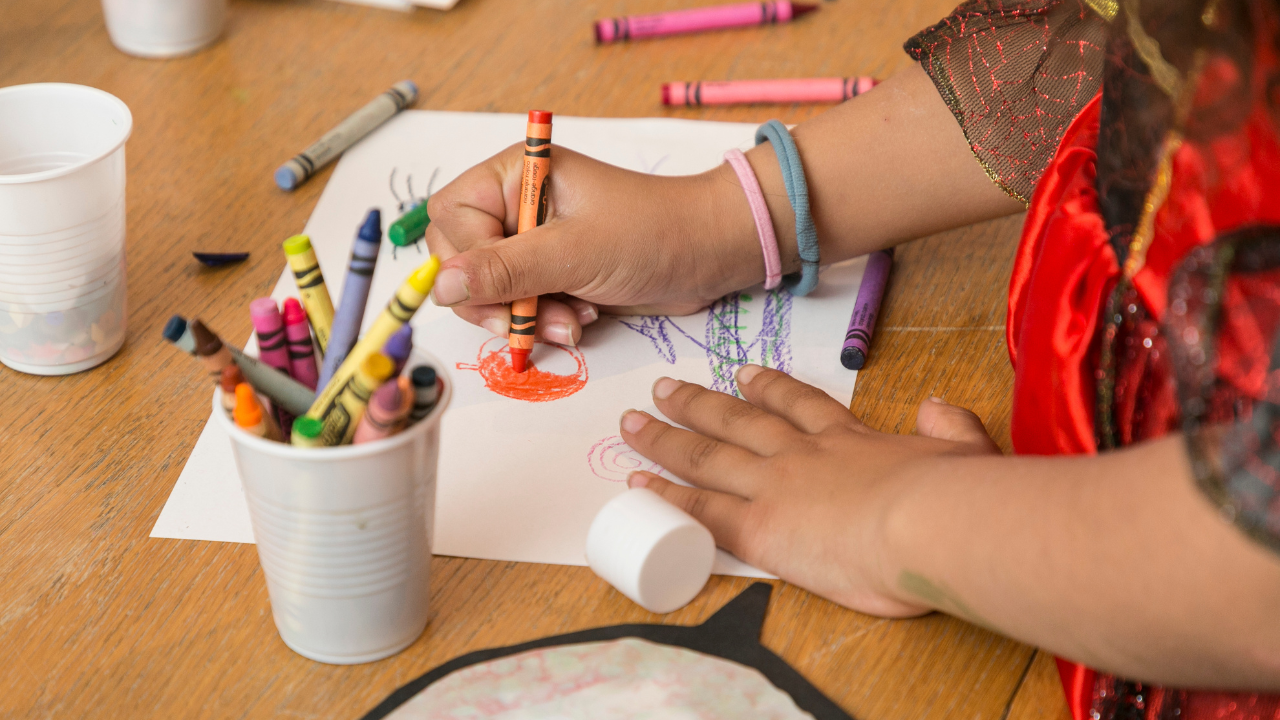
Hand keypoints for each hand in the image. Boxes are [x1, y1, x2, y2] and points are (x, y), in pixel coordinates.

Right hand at [424, 145, 766, 344]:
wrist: (709, 255)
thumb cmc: (653, 233)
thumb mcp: (575, 252)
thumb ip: (506, 269)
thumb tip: (441, 284)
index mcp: (514, 175)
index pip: (452, 220)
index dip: (472, 261)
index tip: (509, 288)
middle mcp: (514, 205)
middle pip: (460, 259)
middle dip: (497, 298)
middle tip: (534, 318)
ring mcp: (531, 242)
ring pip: (487, 292)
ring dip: (524, 317)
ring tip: (573, 321)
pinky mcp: (549, 274)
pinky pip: (517, 307)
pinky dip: (542, 322)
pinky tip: (580, 320)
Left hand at [620, 365, 1000, 616]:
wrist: (928, 524)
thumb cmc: (954, 499)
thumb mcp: (963, 452)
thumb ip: (950, 428)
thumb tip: (939, 406)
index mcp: (851, 439)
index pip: (799, 407)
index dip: (768, 388)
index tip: (744, 373)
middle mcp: (802, 455)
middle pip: (736, 422)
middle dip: (697, 404)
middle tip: (665, 388)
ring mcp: (775, 486)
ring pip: (706, 456)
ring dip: (667, 438)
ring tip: (633, 422)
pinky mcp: (758, 527)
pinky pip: (699, 509)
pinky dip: (665, 496)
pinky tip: (638, 486)